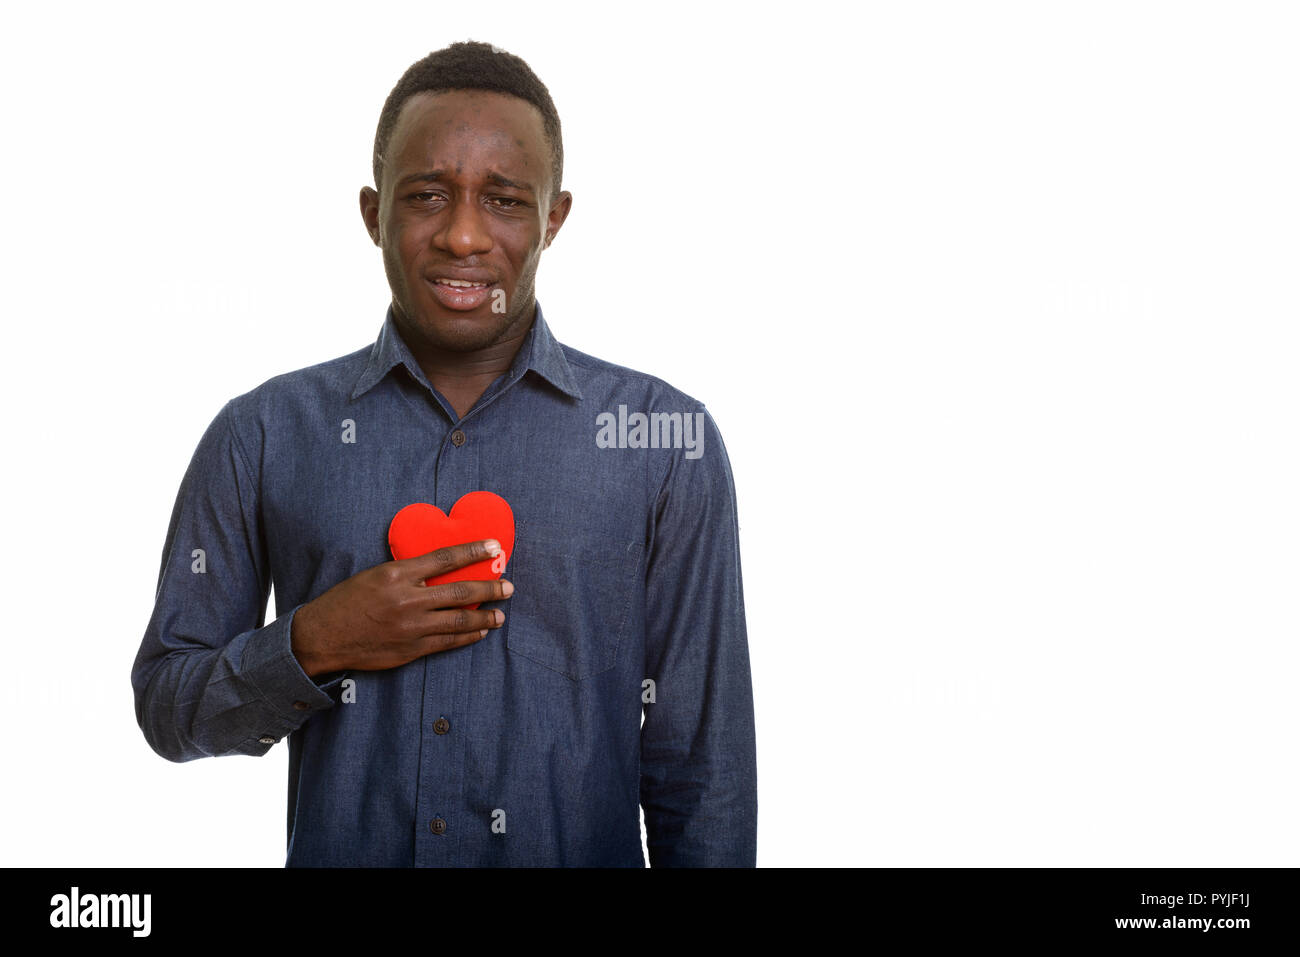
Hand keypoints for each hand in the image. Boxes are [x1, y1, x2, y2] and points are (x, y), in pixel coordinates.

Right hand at [291, 539, 512, 676]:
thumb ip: (408, 572)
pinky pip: (448, 642)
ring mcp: (411, 627)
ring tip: (501, 613)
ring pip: (459, 620)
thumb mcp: (374, 574)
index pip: (445, 558)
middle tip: (508, 586)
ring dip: (485, 616)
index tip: (495, 548)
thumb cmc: (347, 601)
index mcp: (398, 573)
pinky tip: (480, 631)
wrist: (323, 637)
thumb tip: (441, 568)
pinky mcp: (411, 650)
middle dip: (489, 588)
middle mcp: (408, 599)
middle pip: (460, 591)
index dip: (473, 552)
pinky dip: (468, 636)